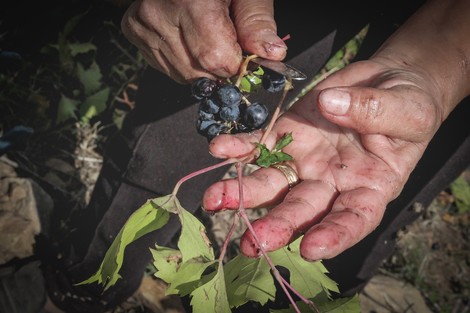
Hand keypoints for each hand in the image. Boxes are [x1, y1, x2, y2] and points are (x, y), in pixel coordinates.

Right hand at [121, 0, 286, 82]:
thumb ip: (257, 22)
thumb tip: (273, 54)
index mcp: (190, 0)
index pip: (215, 58)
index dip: (235, 62)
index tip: (242, 51)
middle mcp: (157, 11)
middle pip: (197, 70)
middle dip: (220, 67)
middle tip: (226, 41)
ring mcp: (141, 23)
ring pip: (181, 74)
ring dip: (202, 66)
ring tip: (205, 34)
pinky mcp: (132, 29)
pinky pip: (166, 67)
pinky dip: (184, 61)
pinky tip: (188, 37)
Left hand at [202, 58, 443, 259]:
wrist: (385, 82)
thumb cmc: (408, 104)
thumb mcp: (409, 108)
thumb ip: (376, 111)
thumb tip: (332, 106)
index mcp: (369, 187)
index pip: (353, 219)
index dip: (333, 236)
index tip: (310, 248)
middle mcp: (332, 182)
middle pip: (302, 209)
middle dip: (277, 226)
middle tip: (251, 242)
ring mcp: (305, 161)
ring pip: (272, 183)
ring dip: (243, 192)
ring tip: (214, 199)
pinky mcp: (285, 135)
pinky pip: (259, 144)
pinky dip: (239, 147)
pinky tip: (220, 148)